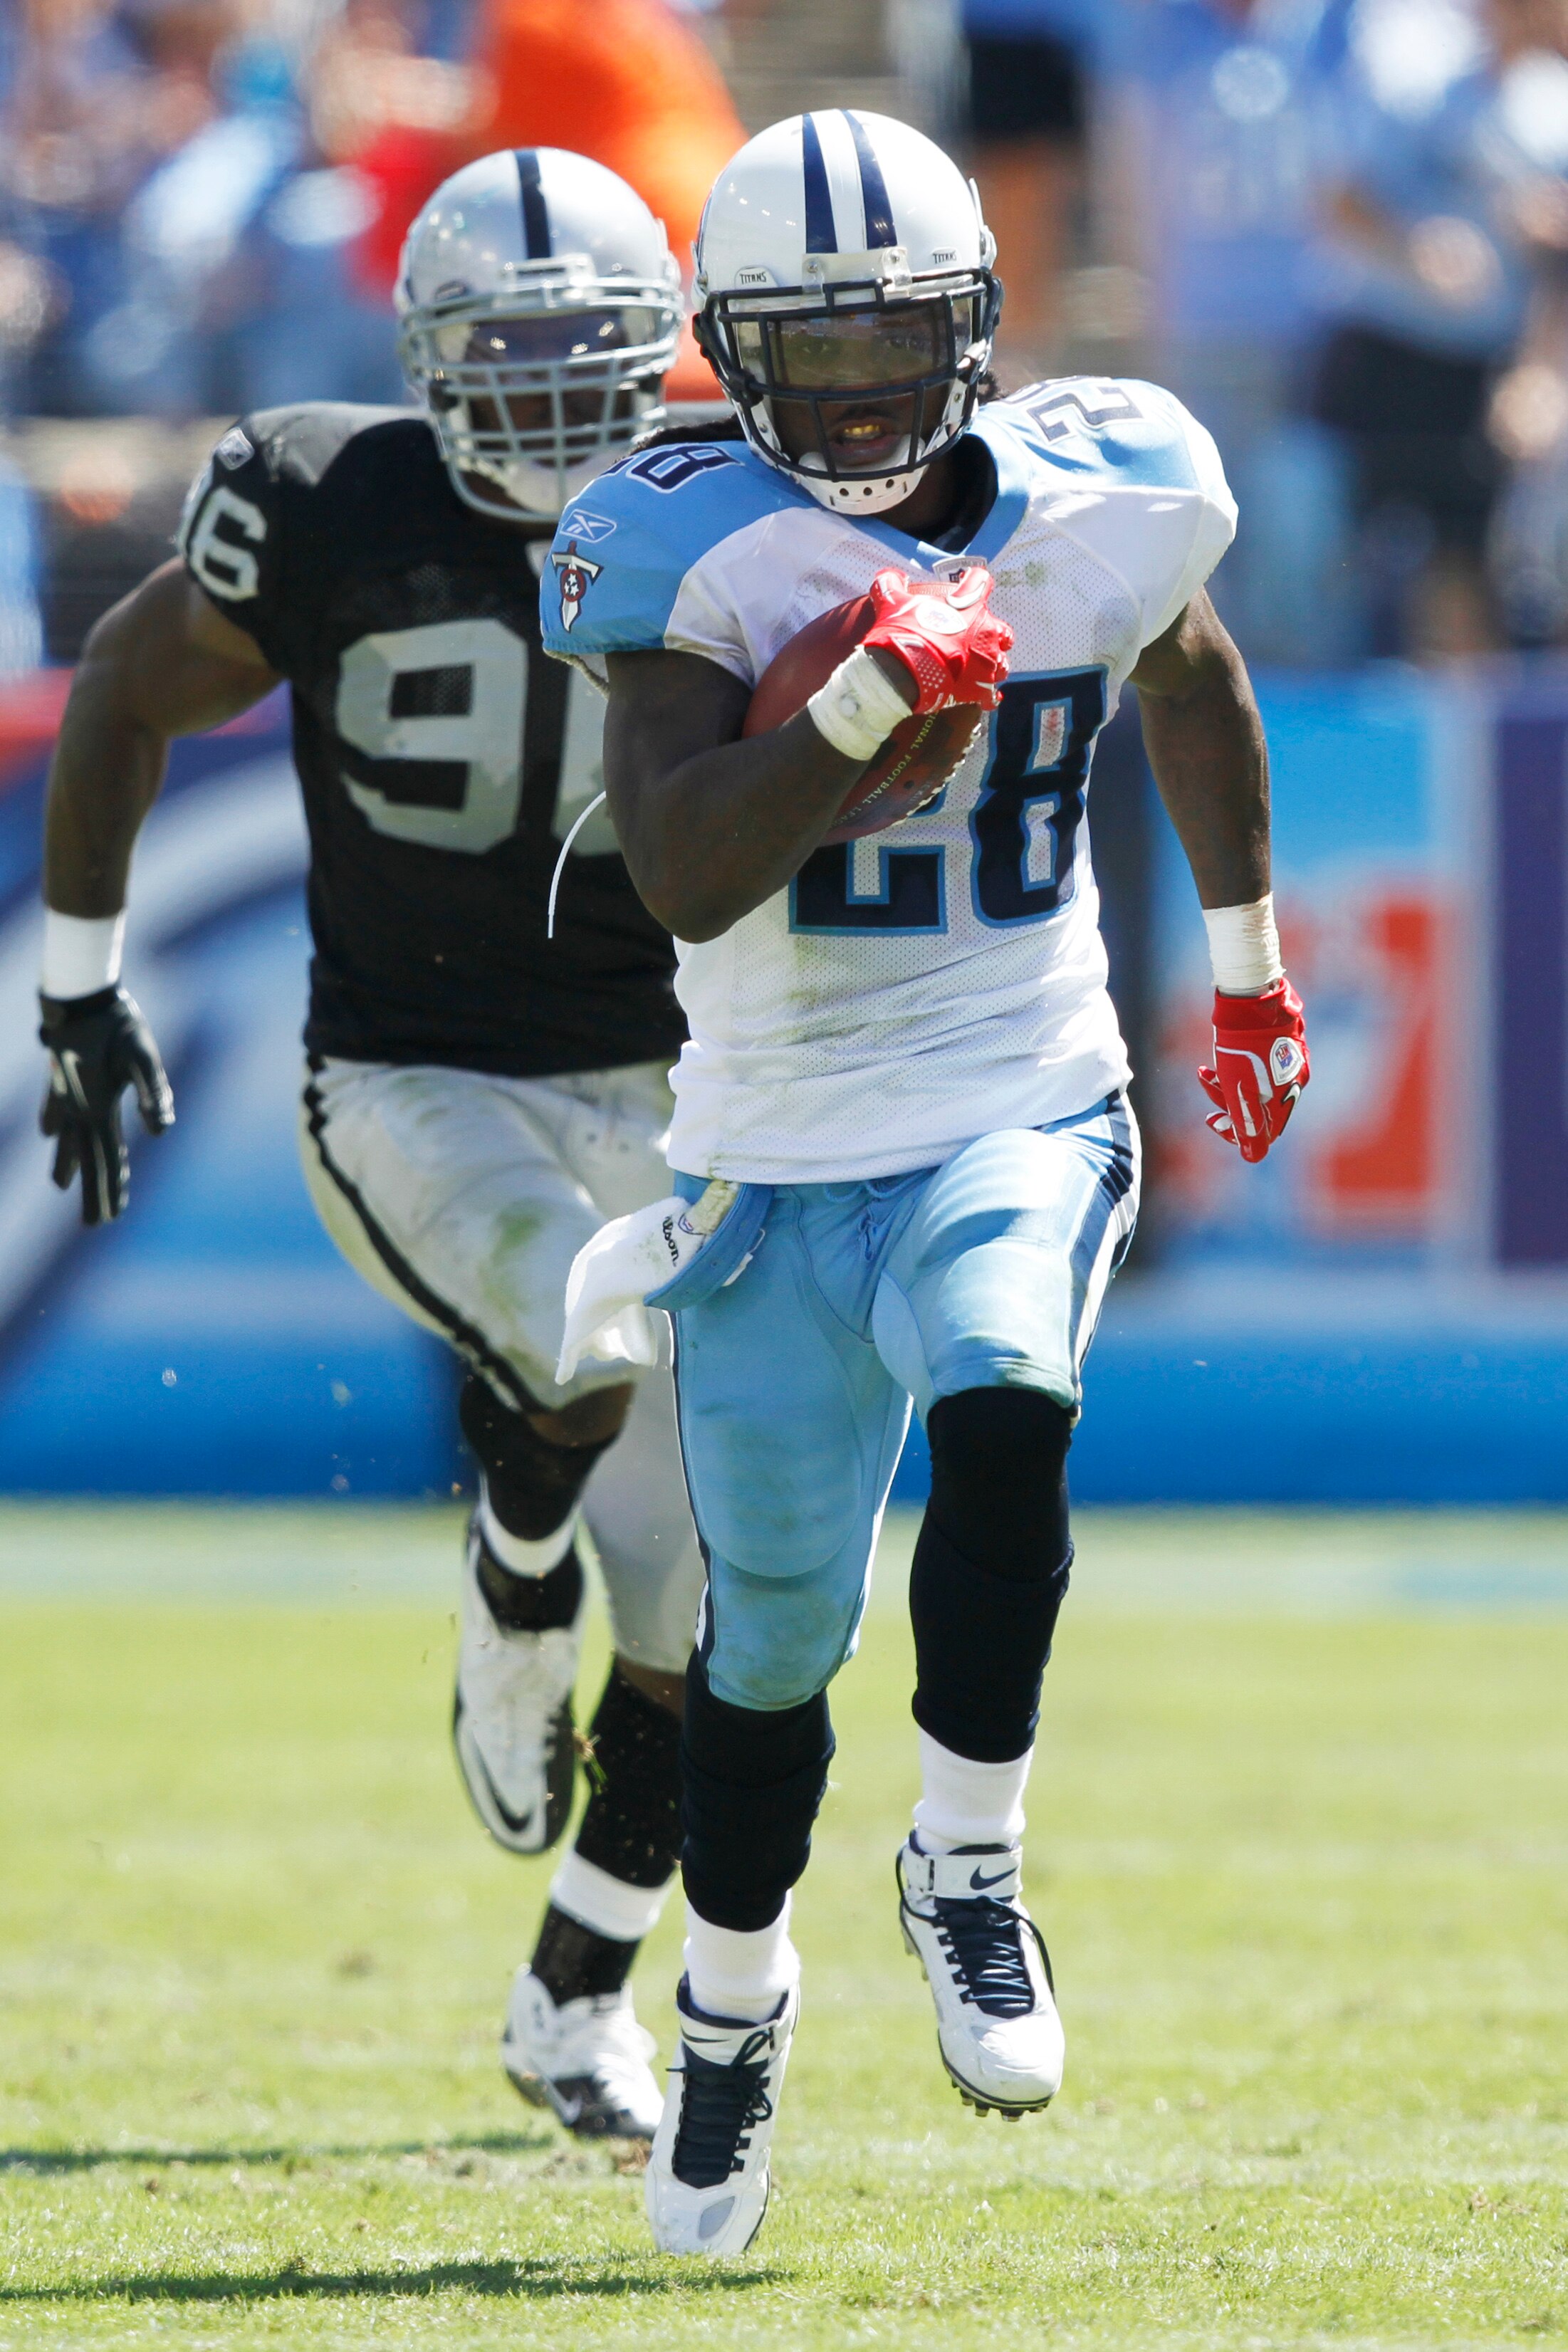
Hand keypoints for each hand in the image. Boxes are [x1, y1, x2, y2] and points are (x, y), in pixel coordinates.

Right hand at [39, 985, 173, 1225]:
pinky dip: (54, 1127)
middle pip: (86, 1157)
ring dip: (69, 1163)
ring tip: (62, 1186)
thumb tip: (161, 1132)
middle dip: (92, 1191)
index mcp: (99, 1107)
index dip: (111, 1188)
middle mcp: (77, 1106)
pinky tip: (50, 1134)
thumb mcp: (143, 1055)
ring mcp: (63, 1092)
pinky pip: (54, 1109)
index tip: (112, 1218)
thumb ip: (152, 1092)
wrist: (80, 994)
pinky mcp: (59, 1075)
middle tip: (94, 1225)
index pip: (107, 1158)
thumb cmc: (117, 1023)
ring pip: (67, 1137)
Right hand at [862, 566, 1012, 715]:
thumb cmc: (903, 632)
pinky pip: (990, 695)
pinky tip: (978, 697)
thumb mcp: (891, 602)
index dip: (974, 583)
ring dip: (991, 666)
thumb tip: (888, 576)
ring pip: (1001, 664)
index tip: (967, 586)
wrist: (903, 671)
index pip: (982, 582)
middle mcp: (986, 632)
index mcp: (970, 605)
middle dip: (993, 635)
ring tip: (977, 670)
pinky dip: (985, 696)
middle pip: (1003, 631)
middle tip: (976, 639)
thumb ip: (891, 585)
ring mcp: (986, 662)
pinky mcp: (981, 688)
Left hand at [1198, 978, 1308, 1164]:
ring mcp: (1286, 1061)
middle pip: (1258, 1109)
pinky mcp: (1277, 1044)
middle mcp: (1293, 1081)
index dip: (1239, 1134)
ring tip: (1204, 1073)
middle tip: (1208, 1107)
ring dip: (1225, 1086)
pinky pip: (1255, 1067)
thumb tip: (1252, 1157)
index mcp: (1287, 1096)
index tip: (1216, 1123)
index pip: (1266, 1131)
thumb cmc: (1243, 1047)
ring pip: (1253, 1086)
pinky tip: (1214, 1063)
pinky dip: (1234, 1069)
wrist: (1251, 999)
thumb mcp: (1240, 1091)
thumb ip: (1247, 1126)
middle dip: (1228, 1107)